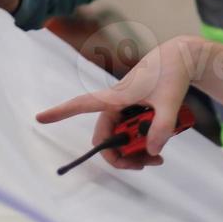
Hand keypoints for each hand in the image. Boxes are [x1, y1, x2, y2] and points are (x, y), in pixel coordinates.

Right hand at [35, 35, 200, 169]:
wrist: (182, 58)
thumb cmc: (171, 73)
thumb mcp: (170, 101)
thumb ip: (162, 127)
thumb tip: (151, 150)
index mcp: (116, 96)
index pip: (82, 104)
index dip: (60, 111)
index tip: (40, 117)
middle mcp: (116, 105)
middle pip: (105, 138)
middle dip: (121, 156)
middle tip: (147, 163)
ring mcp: (126, 109)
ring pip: (120, 140)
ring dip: (135, 152)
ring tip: (158, 157)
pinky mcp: (135, 111)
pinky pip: (131, 134)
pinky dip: (143, 143)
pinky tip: (160, 143)